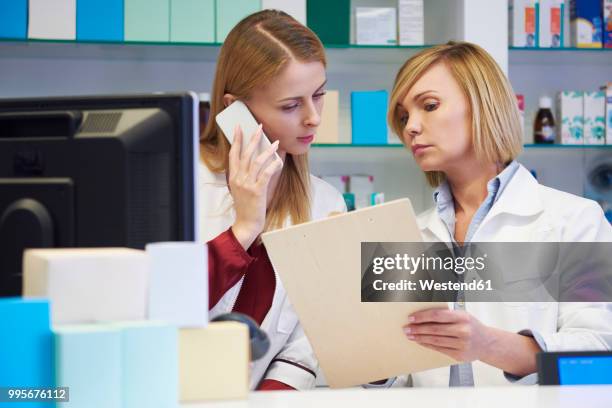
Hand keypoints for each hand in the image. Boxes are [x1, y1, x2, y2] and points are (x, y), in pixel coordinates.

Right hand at [228, 124, 281, 249]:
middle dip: (253, 139)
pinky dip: (273, 165)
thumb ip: (249, 174)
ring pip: (256, 162)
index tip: (239, 128)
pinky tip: (279, 159)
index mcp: (233, 177)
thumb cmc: (247, 206)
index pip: (233, 154)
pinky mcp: (257, 191)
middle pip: (245, 154)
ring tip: (275, 142)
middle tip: (259, 127)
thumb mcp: (243, 188)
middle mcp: (238, 179)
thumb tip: (261, 159)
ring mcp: (247, 185)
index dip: (236, 140)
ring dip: (267, 150)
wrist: (246, 223)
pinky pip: (266, 174)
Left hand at [403, 308, 494, 362]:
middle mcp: (463, 331)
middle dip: (417, 329)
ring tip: (410, 335)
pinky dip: (427, 345)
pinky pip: (438, 349)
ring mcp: (461, 344)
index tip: (411, 318)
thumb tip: (423, 316)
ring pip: (435, 340)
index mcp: (462, 317)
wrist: (487, 343)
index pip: (437, 315)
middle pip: (434, 329)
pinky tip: (420, 342)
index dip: (422, 316)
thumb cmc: (472, 326)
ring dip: (420, 338)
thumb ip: (446, 315)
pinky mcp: (458, 355)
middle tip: (406, 328)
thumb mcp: (462, 316)